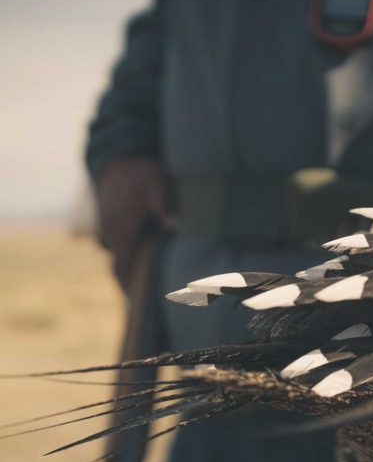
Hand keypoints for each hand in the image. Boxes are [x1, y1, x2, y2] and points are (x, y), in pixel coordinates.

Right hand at [96, 157, 173, 290]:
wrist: (118, 154)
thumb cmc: (139, 172)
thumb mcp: (156, 183)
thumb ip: (163, 205)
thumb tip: (173, 226)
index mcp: (121, 232)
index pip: (122, 270)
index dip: (131, 289)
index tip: (143, 306)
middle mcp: (112, 235)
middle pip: (121, 269)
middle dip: (134, 285)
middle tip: (154, 302)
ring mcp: (110, 229)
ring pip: (122, 258)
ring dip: (135, 269)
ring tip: (157, 282)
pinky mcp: (114, 223)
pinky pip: (122, 246)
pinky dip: (134, 254)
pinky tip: (152, 257)